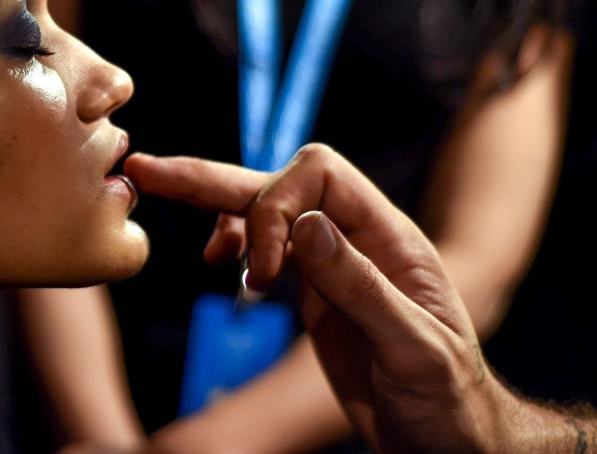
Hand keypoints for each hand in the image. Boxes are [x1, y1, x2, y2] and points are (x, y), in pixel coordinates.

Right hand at [125, 146, 515, 452]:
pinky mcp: (313, 290)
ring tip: (158, 193)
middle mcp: (355, 237)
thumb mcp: (414, 347)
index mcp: (388, 237)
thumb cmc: (446, 395)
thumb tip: (306, 224)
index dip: (277, 207)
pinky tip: (216, 259)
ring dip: (214, 203)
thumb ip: (363, 285)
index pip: (320, 175)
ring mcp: (331, 262)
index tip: (263, 271)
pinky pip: (264, 248)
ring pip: (263, 212)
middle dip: (212, 178)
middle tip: (150, 169)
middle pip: (278, 183)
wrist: (446, 436)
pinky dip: (232, 242)